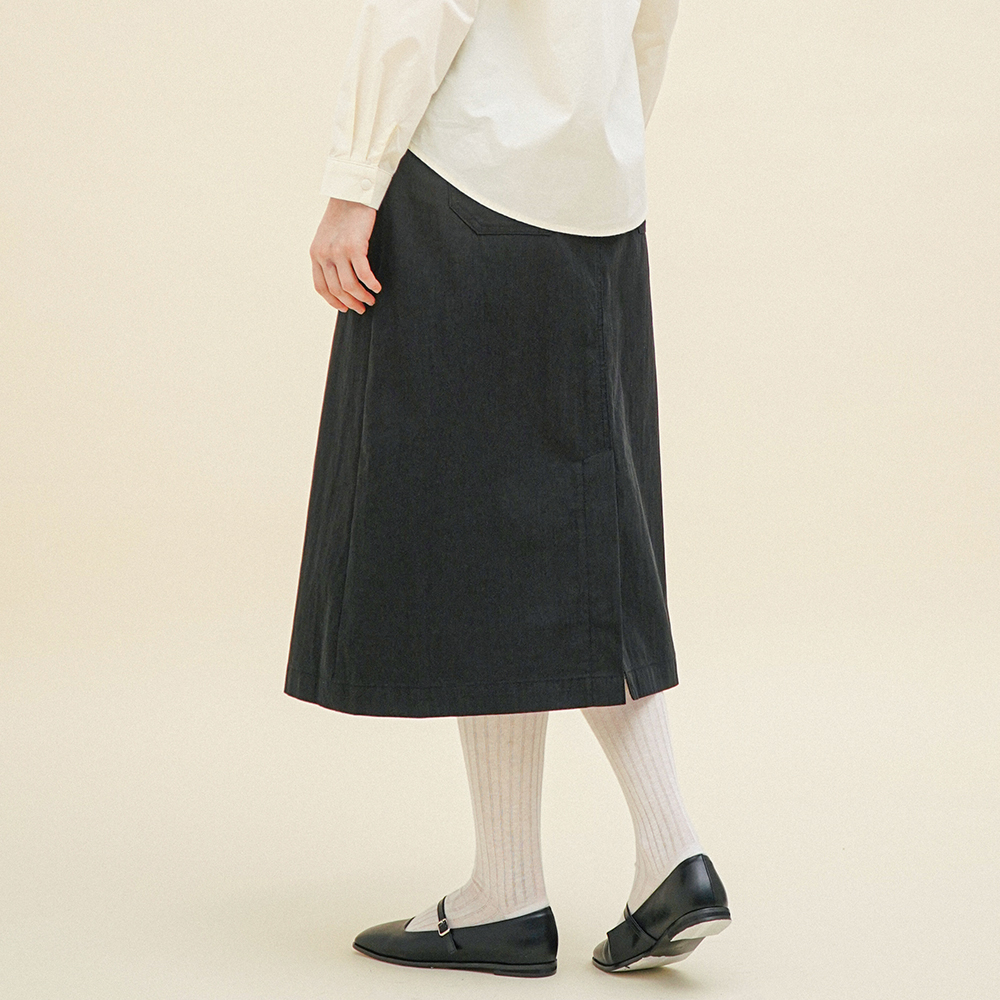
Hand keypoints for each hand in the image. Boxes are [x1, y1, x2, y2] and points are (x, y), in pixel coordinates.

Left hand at [310, 197, 381, 313]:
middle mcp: (324, 255)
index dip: (333, 301)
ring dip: (362, 296)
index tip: (345, 308)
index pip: (321, 287)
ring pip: (349, 286)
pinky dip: (371, 284)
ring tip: (371, 299)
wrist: (351, 194)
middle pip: (336, 290)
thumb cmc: (344, 216)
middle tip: (362, 308)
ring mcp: (338, 251)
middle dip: (350, 303)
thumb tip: (340, 279)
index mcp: (316, 254)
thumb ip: (330, 256)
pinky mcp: (354, 247)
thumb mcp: (329, 237)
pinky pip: (363, 274)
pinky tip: (377, 287)